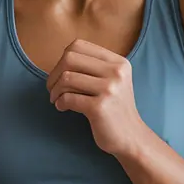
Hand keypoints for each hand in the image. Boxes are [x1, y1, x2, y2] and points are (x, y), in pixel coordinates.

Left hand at [46, 40, 145, 155]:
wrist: (131, 137)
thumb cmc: (114, 109)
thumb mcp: (113, 81)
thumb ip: (94, 67)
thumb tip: (61, 59)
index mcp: (118, 62)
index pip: (79, 46)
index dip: (63, 59)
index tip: (60, 74)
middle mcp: (116, 72)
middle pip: (69, 58)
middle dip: (54, 74)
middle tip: (52, 89)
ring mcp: (109, 89)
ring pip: (66, 78)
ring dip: (55, 90)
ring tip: (56, 99)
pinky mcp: (99, 107)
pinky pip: (68, 98)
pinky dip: (60, 103)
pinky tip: (62, 108)